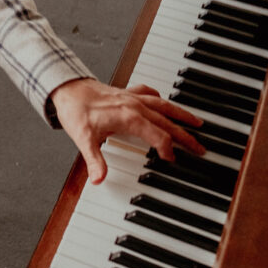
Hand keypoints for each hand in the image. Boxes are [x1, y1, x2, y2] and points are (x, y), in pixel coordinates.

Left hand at [49, 78, 203, 183]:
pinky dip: (160, 99)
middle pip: (167, 122)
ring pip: (164, 106)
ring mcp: (133, 98)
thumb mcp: (83, 140)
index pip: (159, 136)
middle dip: (185, 136)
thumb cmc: (75, 111)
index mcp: (129, 118)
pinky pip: (150, 94)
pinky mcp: (127, 93)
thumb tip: (99, 179)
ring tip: (197, 123)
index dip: (167, 150)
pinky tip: (165, 103)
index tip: (171, 160)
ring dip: (181, 115)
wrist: (67, 89)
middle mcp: (135, 106)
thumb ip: (95, 161)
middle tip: (200, 148)